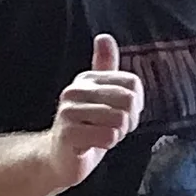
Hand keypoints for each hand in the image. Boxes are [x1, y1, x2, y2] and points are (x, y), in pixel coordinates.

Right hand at [47, 34, 143, 186]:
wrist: (60, 159)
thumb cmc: (86, 129)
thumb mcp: (101, 96)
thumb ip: (106, 69)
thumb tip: (104, 37)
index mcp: (87, 79)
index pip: (132, 83)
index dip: (135, 104)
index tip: (121, 114)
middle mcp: (75, 91)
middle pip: (128, 100)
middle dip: (128, 121)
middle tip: (112, 129)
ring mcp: (69, 111)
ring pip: (120, 120)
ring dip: (117, 134)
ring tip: (101, 136)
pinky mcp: (68, 133)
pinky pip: (108, 136)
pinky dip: (107, 145)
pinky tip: (93, 145)